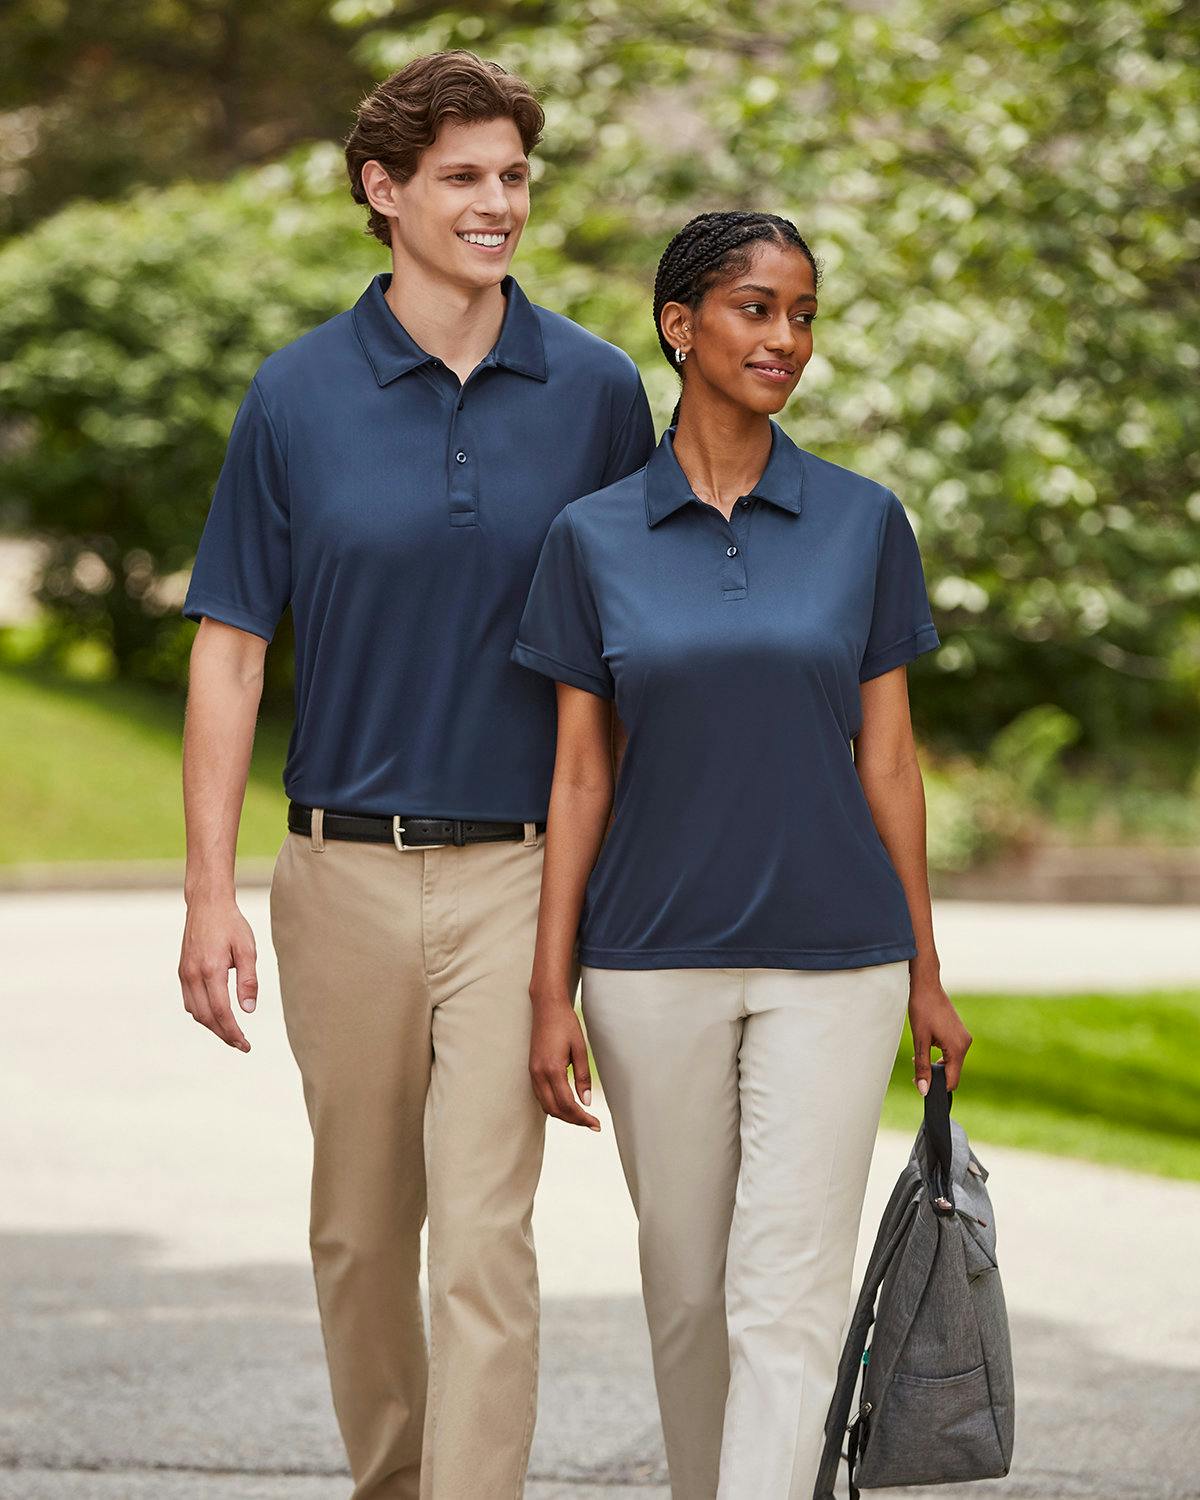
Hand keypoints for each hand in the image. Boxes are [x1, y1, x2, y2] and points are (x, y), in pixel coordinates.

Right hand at [178, 894, 257, 1052]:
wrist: (207, 904)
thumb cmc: (231, 924)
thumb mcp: (247, 949)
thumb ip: (248, 980)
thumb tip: (248, 1010)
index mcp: (211, 970)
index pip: (221, 1012)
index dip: (233, 1032)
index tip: (245, 1044)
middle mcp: (193, 975)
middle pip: (206, 1017)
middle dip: (224, 1034)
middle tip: (241, 1044)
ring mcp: (184, 973)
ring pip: (195, 1012)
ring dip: (212, 1026)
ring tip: (231, 1033)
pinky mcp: (182, 971)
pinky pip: (189, 1001)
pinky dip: (202, 1013)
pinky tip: (216, 1015)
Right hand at [528, 992, 600, 1130]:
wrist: (547, 1007)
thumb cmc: (566, 1024)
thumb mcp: (580, 1049)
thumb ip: (583, 1076)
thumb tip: (587, 1101)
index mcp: (553, 1069)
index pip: (568, 1104)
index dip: (582, 1118)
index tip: (596, 1125)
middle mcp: (539, 1074)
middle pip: (555, 1110)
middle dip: (574, 1120)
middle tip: (592, 1124)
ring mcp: (533, 1072)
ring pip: (546, 1105)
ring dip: (563, 1115)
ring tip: (582, 1117)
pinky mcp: (532, 1070)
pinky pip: (541, 1096)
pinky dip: (554, 1105)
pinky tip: (567, 1104)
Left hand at [908, 972, 970, 1093]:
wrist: (926, 986)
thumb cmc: (922, 1009)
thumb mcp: (919, 1040)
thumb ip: (923, 1066)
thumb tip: (924, 1090)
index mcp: (958, 1048)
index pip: (952, 1080)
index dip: (937, 1087)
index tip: (921, 1085)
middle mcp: (965, 1044)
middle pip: (952, 1072)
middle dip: (935, 1075)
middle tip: (916, 1072)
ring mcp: (964, 1037)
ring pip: (952, 1062)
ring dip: (936, 1064)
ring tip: (919, 1058)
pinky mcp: (960, 1033)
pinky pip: (952, 1051)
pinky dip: (940, 1055)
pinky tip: (926, 1046)